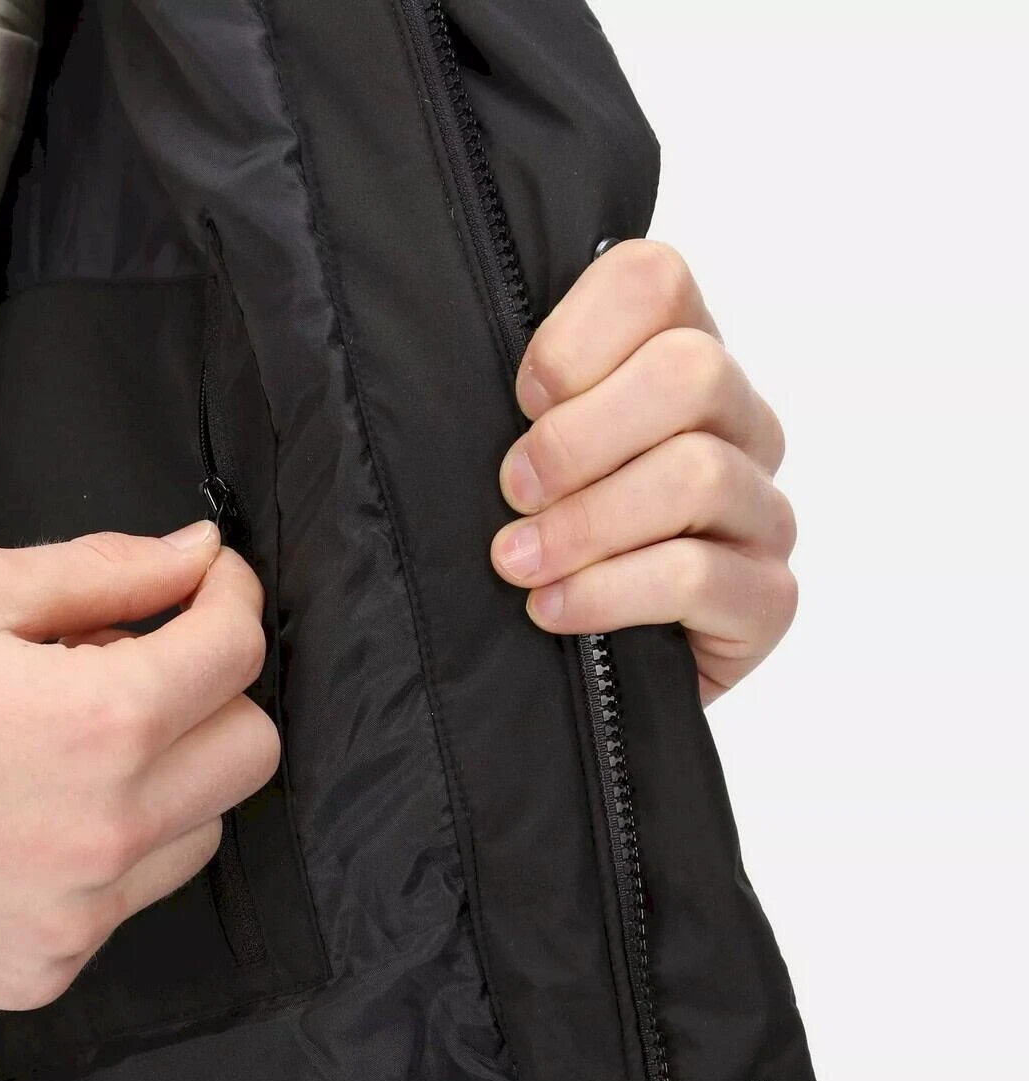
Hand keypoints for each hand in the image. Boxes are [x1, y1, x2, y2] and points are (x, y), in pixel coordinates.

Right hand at [0, 522, 277, 1009]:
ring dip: (172, 778)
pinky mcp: (55, 962)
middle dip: (215, 694)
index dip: (231, 599)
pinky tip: (40, 821)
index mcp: (101, 721)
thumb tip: (199, 553)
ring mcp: (85, 908)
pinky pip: (132, 898)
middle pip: (250, 750)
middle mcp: (111, 827)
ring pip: (203, 829)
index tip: (207, 588)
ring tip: (81, 751)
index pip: (235, 651)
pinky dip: (113, 852)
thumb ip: (107, 571)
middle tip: (146, 669)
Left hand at [491, 240, 795, 704]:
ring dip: (585, 523)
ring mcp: (762, 510)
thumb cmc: (540, 544)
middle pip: (690, 371)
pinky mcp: (766, 597)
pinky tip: (553, 609)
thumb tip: (434, 357)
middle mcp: (738, 422)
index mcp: (678, 358)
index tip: (519, 401)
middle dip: (577, 438)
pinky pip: (698, 576)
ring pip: (695, 475)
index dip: (574, 336)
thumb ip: (516, 403)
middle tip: (512, 491)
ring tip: (517, 562)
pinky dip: (609, 593)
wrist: (588, 681)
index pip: (657, 280)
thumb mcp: (515, 460)